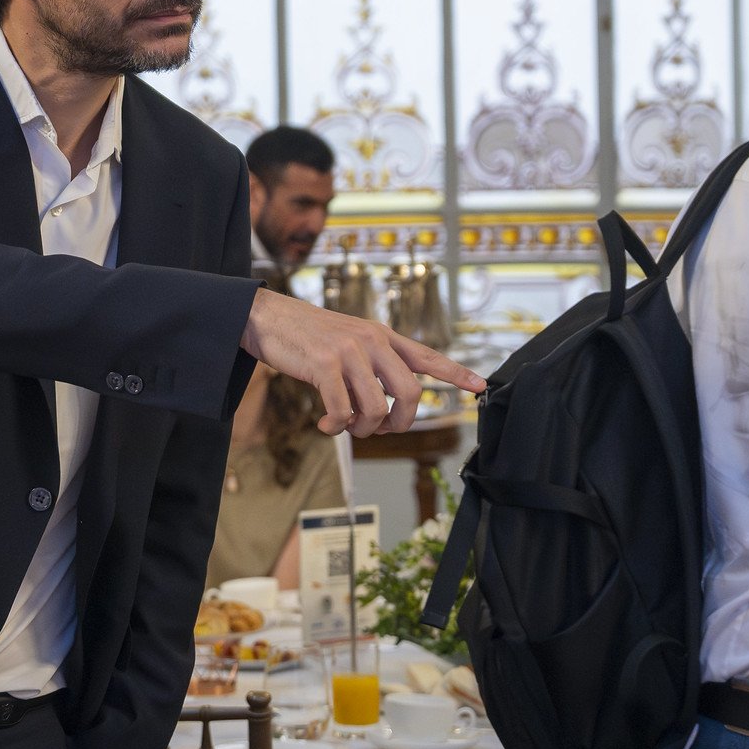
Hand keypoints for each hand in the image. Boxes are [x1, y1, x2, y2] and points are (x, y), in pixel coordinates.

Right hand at [241, 291, 484, 437]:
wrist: (268, 318)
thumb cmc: (307, 337)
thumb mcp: (347, 341)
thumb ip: (370, 366)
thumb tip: (382, 409)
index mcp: (382, 336)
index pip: (427, 356)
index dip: (455, 373)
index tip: (479, 385)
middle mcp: (372, 341)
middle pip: (409, 393)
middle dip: (400, 422)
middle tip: (381, 430)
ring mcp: (349, 351)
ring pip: (374, 408)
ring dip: (361, 429)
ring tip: (344, 426)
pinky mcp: (324, 364)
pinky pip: (343, 410)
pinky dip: (336, 427)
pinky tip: (325, 424)